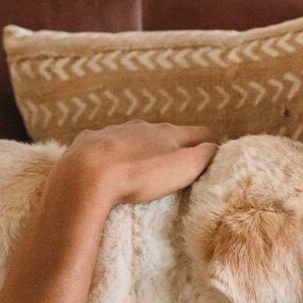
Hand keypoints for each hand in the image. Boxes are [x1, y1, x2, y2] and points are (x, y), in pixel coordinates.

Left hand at [54, 120, 218, 206]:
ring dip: (141, 149)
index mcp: (167, 132)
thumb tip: (216, 148)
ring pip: (134, 137)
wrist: (86, 176)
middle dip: (173, 147)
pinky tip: (106, 167)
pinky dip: (111, 153)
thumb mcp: (183, 168)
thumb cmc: (139, 175)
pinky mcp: (88, 142)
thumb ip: (204, 156)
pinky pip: (104, 144)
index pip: (199, 133)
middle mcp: (142, 127)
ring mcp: (113, 132)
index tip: (214, 157)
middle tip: (177, 167)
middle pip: (165, 134)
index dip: (210, 145)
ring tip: (141, 169)